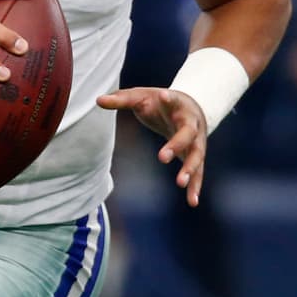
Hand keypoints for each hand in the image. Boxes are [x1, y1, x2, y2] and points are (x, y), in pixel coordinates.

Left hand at [97, 87, 207, 206]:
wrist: (189, 107)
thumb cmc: (160, 102)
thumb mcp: (142, 96)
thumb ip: (122, 99)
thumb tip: (98, 100)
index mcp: (178, 104)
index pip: (173, 100)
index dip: (169, 98)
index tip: (163, 95)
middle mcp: (192, 123)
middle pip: (188, 134)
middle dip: (176, 145)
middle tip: (162, 157)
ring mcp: (197, 140)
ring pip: (196, 155)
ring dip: (190, 169)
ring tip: (181, 183)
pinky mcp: (196, 156)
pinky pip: (198, 172)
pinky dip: (195, 186)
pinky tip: (192, 201)